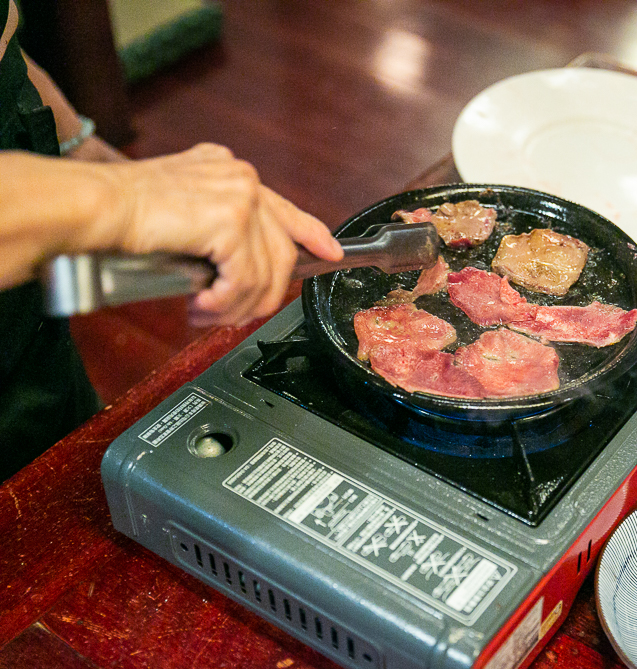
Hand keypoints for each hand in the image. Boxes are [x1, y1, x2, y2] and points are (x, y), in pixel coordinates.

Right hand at [102, 143, 342, 325]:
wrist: (93, 206)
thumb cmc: (120, 214)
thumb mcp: (180, 216)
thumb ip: (213, 231)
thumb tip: (233, 273)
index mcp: (230, 171)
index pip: (284, 209)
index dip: (311, 234)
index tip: (330, 252)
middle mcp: (241, 178)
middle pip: (279, 251)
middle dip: (260, 295)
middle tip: (228, 315)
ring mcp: (240, 197)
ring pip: (265, 272)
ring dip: (237, 306)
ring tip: (206, 315)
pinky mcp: (231, 222)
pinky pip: (245, 281)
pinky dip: (225, 303)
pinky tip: (201, 306)